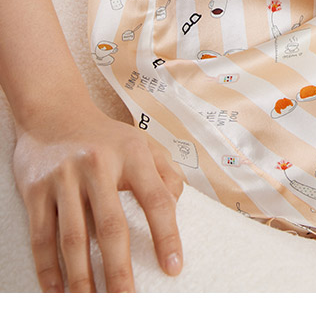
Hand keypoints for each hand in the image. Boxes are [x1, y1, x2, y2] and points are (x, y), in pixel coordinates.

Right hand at [12, 104, 184, 291]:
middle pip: (111, 227)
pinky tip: (57, 292)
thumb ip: (166, 172)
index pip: (156, 199)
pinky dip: (48, 269)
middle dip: (119, 270)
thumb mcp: (142, 144)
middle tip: (126, 303)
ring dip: (81, 278)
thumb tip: (175, 206)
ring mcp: (64, 177)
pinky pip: (42, 236)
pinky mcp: (36, 189)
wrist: (54, 113)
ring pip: (73, 238)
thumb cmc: (105, 137)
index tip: (173, 268)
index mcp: (131, 154)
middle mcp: (97, 164)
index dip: (167, 236)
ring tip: (89, 307)